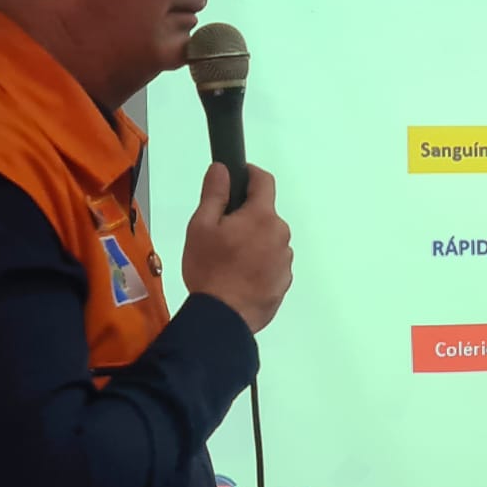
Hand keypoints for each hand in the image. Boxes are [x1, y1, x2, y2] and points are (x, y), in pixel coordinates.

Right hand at [181, 162, 292, 333]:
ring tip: (228, 260)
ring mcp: (285, 259)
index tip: (238, 176)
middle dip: (246, 216)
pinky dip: (259, 263)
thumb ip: (214, 194)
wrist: (223, 317)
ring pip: (268, 239)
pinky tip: (239, 276)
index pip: (264, 181)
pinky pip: (272, 262)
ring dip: (253, 241)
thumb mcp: (201, 227)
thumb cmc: (210, 269)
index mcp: (262, 216)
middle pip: (265, 214)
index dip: (250, 174)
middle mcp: (280, 234)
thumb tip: (222, 169)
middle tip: (221, 232)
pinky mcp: (284, 281)